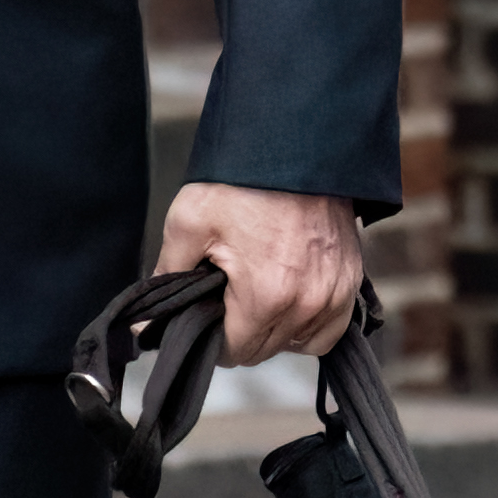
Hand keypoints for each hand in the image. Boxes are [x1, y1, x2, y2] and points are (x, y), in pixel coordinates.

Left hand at [156, 182, 362, 364]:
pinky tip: (290, 299)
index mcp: (267, 295)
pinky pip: (331, 328)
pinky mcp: (351, 281)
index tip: (206, 316)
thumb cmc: (243, 181)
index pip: (236, 352)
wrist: (297, 144)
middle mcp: (307, 304)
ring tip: (257, 296)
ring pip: (299, 343)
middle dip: (241, 332)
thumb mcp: (189, 220)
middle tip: (227, 297)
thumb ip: (168, 276)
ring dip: (276, 332)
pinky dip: (310, 324)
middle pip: (266, 350)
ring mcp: (335, 294)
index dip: (213, 339)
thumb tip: (146, 326)